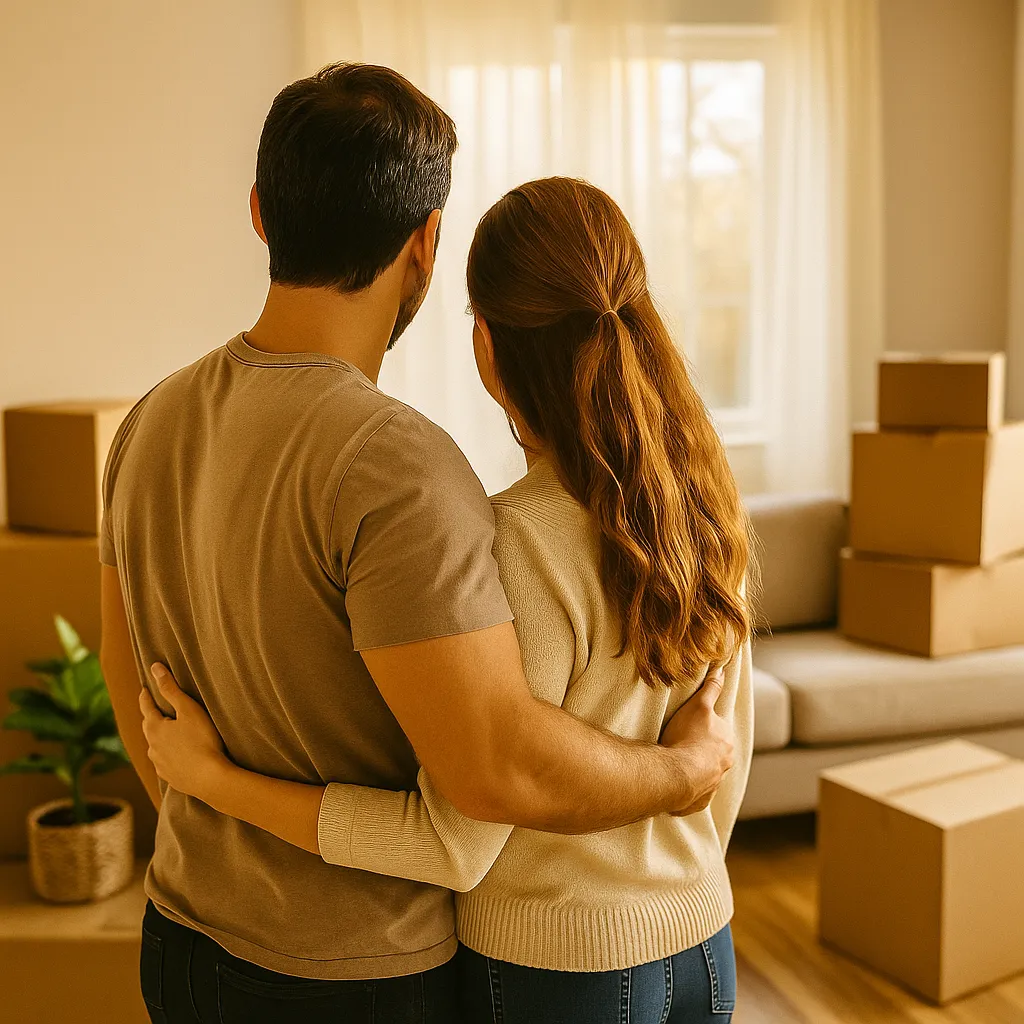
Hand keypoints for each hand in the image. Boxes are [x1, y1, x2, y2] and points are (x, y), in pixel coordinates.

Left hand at [139, 664, 229, 802]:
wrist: (210, 779)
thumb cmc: (202, 740)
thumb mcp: (189, 710)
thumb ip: (171, 689)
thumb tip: (154, 668)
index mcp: (155, 728)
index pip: (146, 707)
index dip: (146, 696)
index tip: (144, 689)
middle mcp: (152, 747)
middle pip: (148, 727)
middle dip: (151, 717)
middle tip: (154, 708)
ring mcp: (160, 764)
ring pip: (155, 746)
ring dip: (159, 738)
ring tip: (167, 733)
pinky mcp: (170, 777)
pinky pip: (164, 762)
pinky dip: (167, 755)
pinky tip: (175, 756)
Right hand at [660, 665, 734, 815]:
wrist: (678, 773)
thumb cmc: (688, 737)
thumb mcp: (699, 705)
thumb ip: (711, 689)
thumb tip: (722, 670)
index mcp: (727, 742)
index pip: (719, 731)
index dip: (704, 727)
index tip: (691, 726)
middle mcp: (725, 765)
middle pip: (714, 754)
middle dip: (702, 750)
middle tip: (682, 744)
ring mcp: (713, 784)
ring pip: (706, 774)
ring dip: (695, 770)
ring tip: (677, 764)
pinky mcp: (699, 801)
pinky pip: (695, 794)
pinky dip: (688, 791)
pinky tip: (676, 785)